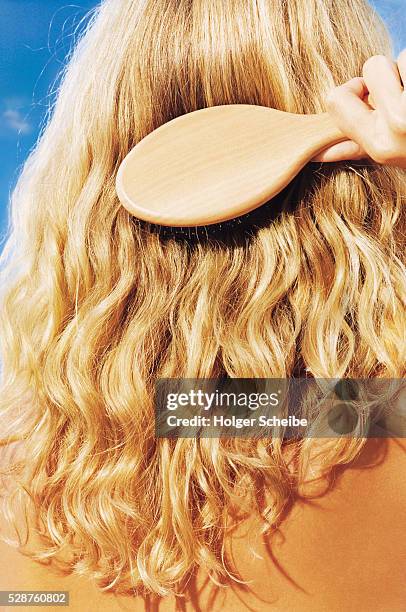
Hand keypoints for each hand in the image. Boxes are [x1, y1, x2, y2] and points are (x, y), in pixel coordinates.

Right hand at [313, 50, 405, 167]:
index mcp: (377, 143)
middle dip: (388, 75)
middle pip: (371, 67)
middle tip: (405, 97)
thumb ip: (354, 148)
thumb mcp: (389, 155)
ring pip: (402, 57)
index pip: (335, 99)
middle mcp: (397, 124)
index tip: (368, 97)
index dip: (352, 90)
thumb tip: (317, 153)